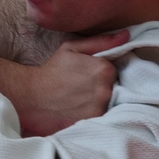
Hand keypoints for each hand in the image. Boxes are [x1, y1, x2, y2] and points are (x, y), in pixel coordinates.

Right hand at [0, 30, 128, 136]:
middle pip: (114, 87)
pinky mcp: (93, 122)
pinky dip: (93, 112)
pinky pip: (102, 116)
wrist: (32, 96)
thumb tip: (126, 36)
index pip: (114, 70)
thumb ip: (101, 42)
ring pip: (109, 102)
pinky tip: (79, 108)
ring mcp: (100, 108)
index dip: (101, 71)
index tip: (87, 73)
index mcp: (104, 69)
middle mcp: (105, 90)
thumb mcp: (72, 48)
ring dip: (98, 100)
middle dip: (101, 86)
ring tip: (80, 98)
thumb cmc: (52, 70)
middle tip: (82, 86)